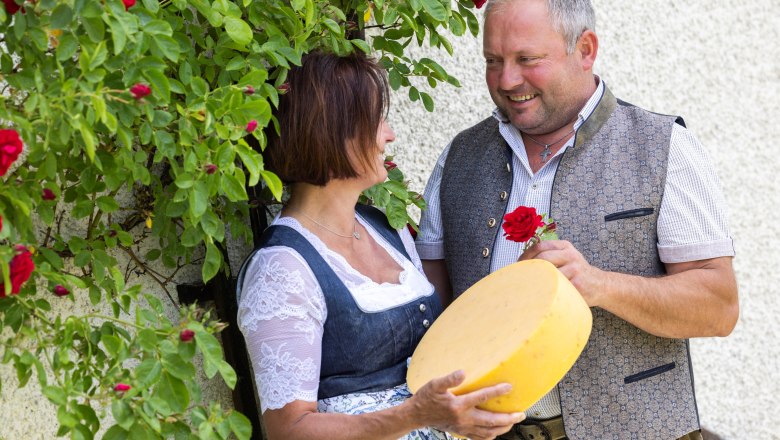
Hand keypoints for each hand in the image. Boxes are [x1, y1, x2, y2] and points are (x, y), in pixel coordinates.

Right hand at [409, 370, 524, 439]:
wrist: (416, 415)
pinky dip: (491, 435)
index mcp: (459, 406)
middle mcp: (464, 419)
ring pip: (488, 432)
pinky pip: (480, 437)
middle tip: (521, 414)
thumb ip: (449, 379)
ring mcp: (464, 428)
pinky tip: (497, 430)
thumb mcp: (434, 384)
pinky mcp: (462, 432)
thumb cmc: (426, 398)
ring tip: (513, 421)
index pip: (482, 398)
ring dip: (503, 428)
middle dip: (508, 418)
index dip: (497, 392)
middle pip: (491, 421)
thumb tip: (462, 373)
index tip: (509, 387)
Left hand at [519, 240, 602, 306]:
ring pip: (548, 272)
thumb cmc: (576, 272)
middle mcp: (570, 254)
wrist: (599, 285)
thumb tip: (522, 261)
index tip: (518, 263)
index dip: (526, 255)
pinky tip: (541, 292)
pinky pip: (557, 285)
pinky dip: (547, 288)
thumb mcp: (566, 257)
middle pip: (543, 258)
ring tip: (528, 284)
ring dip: (536, 279)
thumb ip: (550, 255)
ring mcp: (574, 268)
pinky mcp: (577, 283)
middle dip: (528, 267)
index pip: (540, 246)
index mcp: (565, 246)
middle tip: (520, 276)